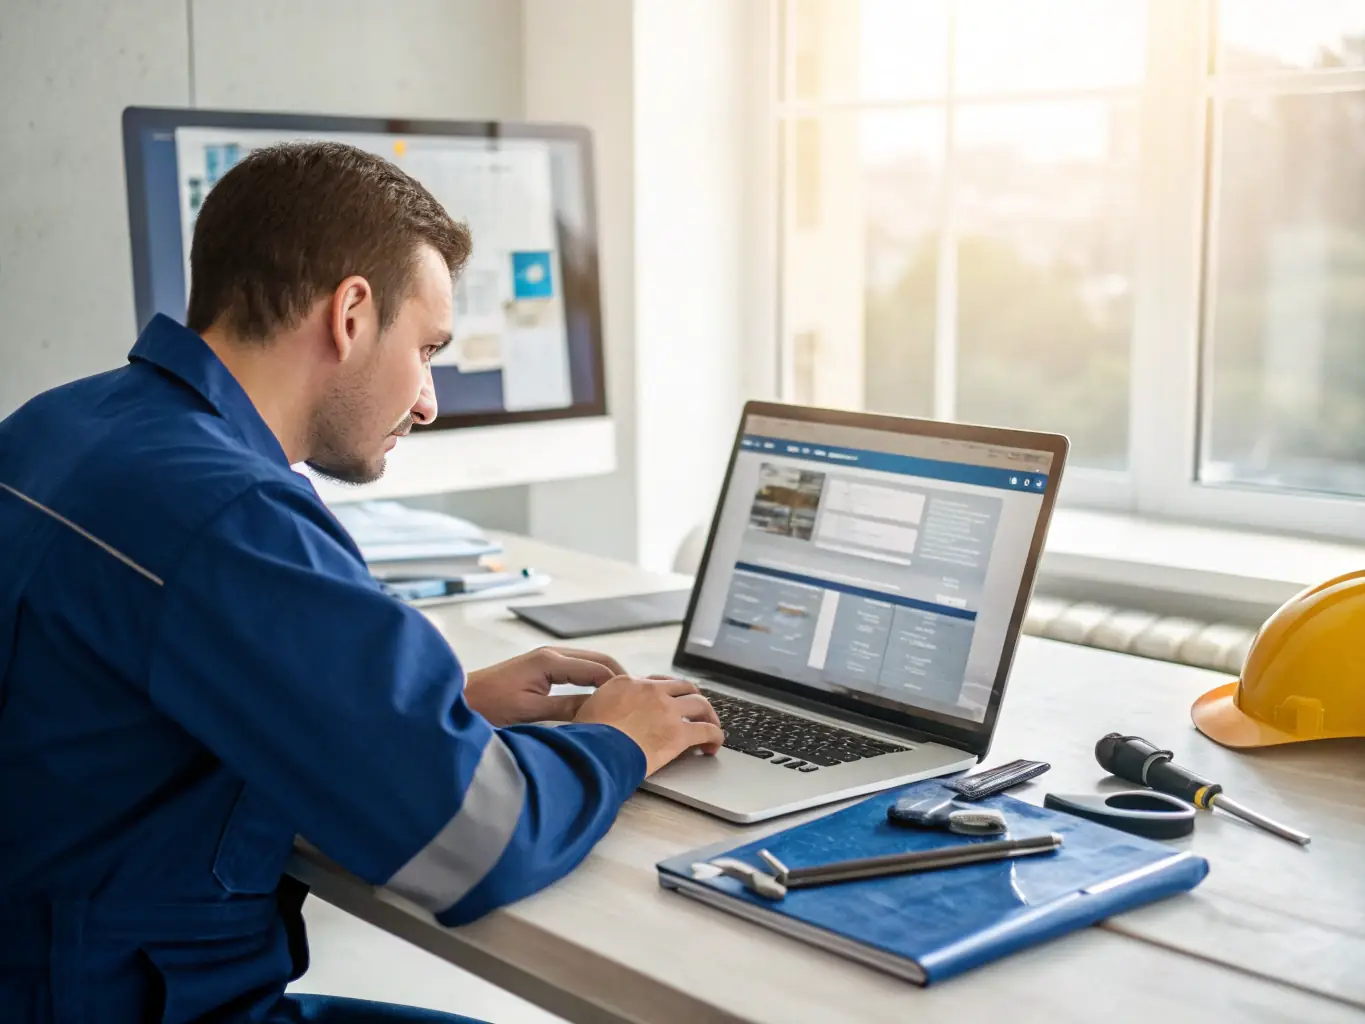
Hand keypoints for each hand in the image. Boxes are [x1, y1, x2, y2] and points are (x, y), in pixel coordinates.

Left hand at [463, 647, 625, 726]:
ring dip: (605, 678)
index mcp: (550, 661)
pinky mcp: (541, 667)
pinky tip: (597, 696)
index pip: (596, 669)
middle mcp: (551, 654)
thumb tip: (599, 712)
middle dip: (617, 677)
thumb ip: (566, 709)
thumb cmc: (488, 705)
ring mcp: (546, 659)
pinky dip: (591, 680)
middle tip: (635, 699)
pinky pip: (576, 670)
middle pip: (597, 660)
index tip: (635, 701)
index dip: (617, 685)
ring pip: (588, 664)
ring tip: (621, 700)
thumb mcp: (530, 711)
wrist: (460, 699)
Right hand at [574, 676, 724, 775]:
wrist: (594, 752)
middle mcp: (650, 691)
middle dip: (692, 698)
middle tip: (696, 710)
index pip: (654, 682)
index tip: (668, 701)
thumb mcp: (586, 710)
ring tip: (710, 727)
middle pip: (683, 687)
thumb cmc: (585, 738)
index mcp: (627, 683)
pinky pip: (707, 730)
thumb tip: (599, 713)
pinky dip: (715, 736)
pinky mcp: (679, 733)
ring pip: (700, 704)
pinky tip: (713, 745)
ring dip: (709, 715)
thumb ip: (600, 706)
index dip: (665, 692)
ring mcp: (667, 710)